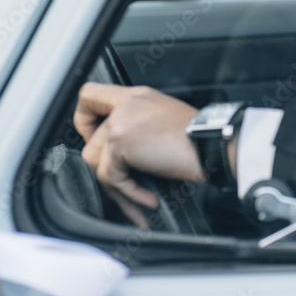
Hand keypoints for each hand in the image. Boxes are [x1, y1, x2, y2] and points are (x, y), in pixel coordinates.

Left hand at [74, 82, 203, 226]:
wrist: (212, 143)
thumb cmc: (199, 136)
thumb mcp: (165, 120)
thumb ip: (139, 126)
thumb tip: (125, 153)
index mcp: (135, 97)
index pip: (88, 95)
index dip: (83, 120)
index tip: (95, 137)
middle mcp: (125, 105)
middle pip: (90, 142)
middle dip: (106, 169)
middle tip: (125, 182)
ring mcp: (120, 122)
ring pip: (96, 163)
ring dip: (118, 188)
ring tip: (139, 199)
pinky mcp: (120, 142)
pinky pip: (111, 178)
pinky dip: (129, 195)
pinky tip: (149, 199)